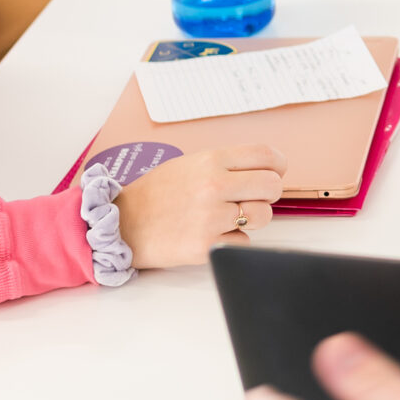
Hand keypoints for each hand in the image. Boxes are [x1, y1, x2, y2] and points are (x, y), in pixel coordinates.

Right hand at [114, 145, 286, 266]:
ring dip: (253, 218)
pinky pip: (244, 242)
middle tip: (254, 197)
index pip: (265, 155)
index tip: (275, 171)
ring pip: (264, 216)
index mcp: (211, 160)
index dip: (277, 164)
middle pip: (272, 185)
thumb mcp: (189, 164)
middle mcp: (214, 185)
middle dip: (268, 193)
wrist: (122, 224)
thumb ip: (226, 165)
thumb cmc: (157, 194)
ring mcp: (211, 217)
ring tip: (230, 217)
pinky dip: (234, 241)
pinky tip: (213, 234)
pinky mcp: (207, 245)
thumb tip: (267, 170)